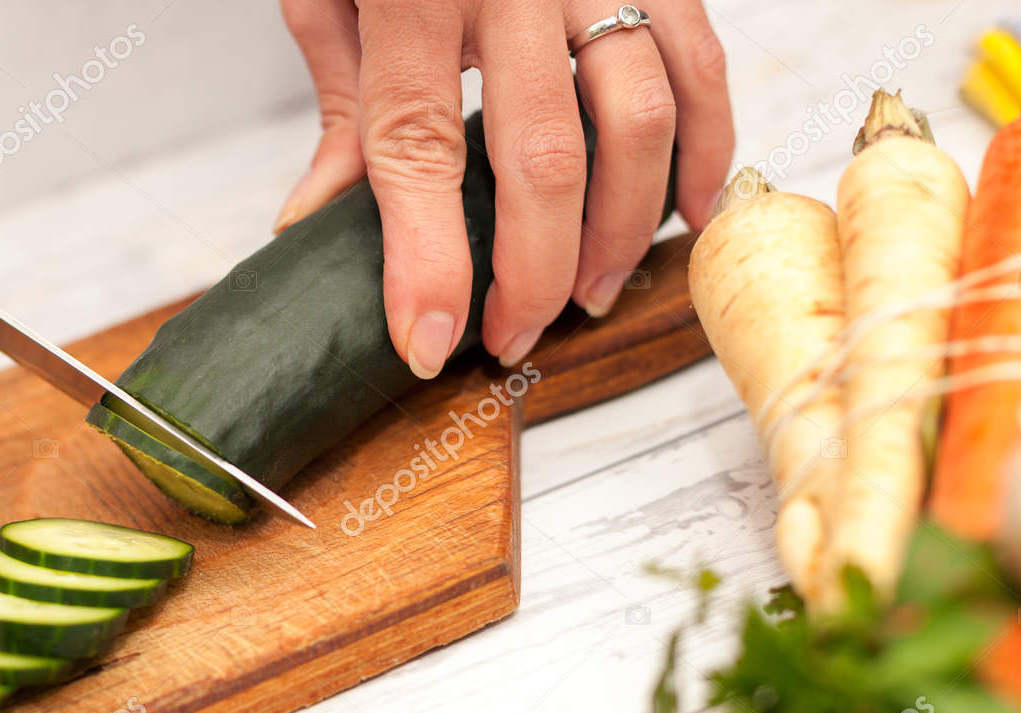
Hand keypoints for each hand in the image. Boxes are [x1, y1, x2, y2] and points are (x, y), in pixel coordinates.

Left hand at [277, 0, 732, 375]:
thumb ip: (343, 101)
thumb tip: (315, 222)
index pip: (417, 149)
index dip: (426, 262)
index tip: (430, 343)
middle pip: (543, 157)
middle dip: (532, 273)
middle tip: (515, 337)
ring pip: (637, 119)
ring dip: (621, 229)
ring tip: (588, 292)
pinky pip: (700, 62)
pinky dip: (705, 146)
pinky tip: (686, 211)